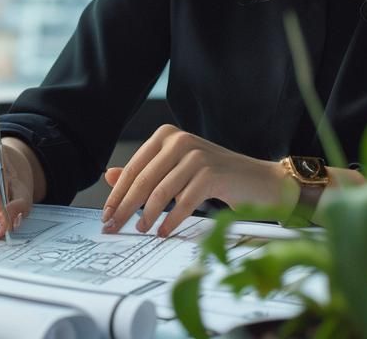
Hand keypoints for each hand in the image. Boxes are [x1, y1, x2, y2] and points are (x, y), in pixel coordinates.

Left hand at [100, 124, 287, 237]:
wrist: (260, 182)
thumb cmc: (216, 177)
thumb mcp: (175, 171)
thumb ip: (144, 172)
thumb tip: (109, 176)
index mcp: (166, 136)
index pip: (134, 167)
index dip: (117, 193)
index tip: (106, 215)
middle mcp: (180, 140)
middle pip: (143, 180)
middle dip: (125, 207)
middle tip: (112, 227)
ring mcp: (196, 156)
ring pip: (161, 191)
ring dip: (147, 215)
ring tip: (139, 231)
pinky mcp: (211, 173)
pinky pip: (183, 202)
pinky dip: (171, 220)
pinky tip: (163, 232)